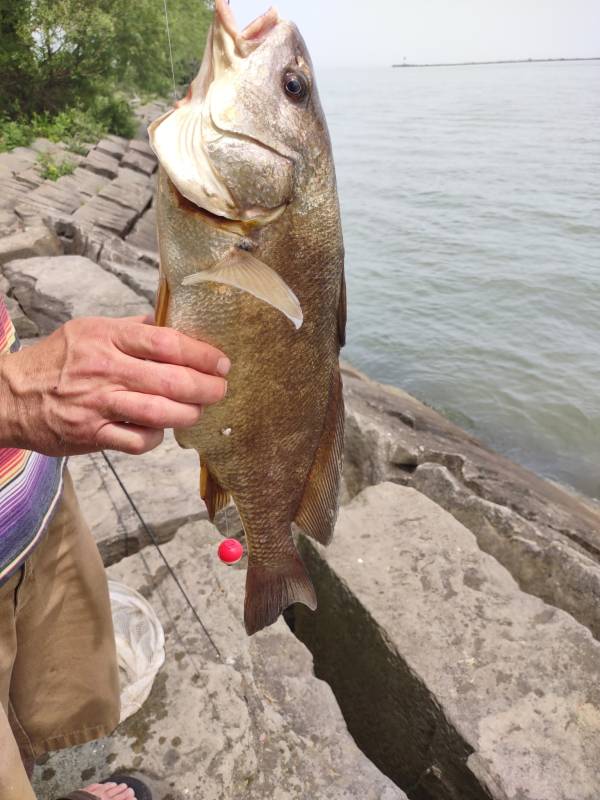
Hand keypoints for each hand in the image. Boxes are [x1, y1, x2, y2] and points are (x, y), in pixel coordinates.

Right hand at [0, 315, 229, 455]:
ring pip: (159, 413)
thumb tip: (167, 324)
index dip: (201, 354)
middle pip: (170, 380)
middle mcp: (105, 369)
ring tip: (198, 411)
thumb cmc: (55, 361)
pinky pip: (137, 441)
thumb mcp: (87, 330)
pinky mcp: (91, 433)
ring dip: (188, 414)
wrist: (10, 396)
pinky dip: (156, 438)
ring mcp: (98, 403)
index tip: (221, 362)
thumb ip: (129, 329)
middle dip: (206, 387)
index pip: (166, 342)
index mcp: (106, 337)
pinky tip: (160, 430)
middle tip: (220, 389)